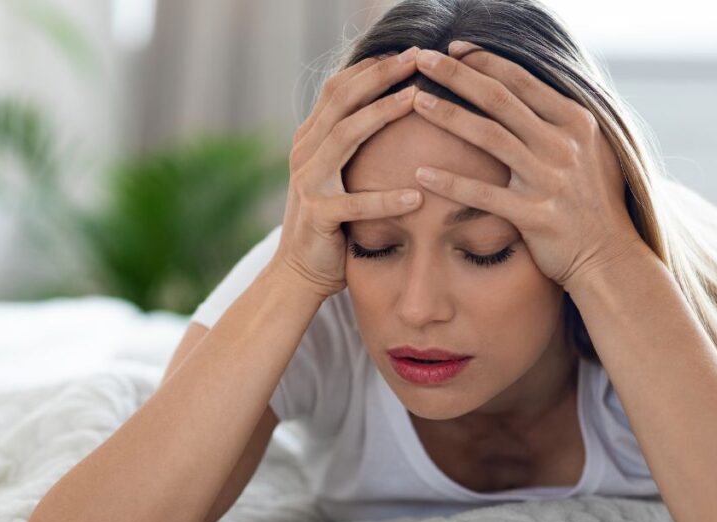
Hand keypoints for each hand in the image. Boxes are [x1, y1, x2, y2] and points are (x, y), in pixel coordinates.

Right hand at [273, 47, 424, 298]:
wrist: (297, 273)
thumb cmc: (332, 224)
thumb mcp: (338, 176)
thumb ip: (353, 145)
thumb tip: (393, 109)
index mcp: (311, 139)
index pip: (338, 88)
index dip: (371, 67)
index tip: (407, 52)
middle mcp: (305, 153)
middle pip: (342, 99)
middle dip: (380, 75)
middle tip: (416, 58)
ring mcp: (308, 182)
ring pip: (345, 135)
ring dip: (382, 113)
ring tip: (418, 99)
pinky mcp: (318, 216)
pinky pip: (355, 203)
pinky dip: (386, 199)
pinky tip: (417, 196)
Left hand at [409, 41, 648, 287]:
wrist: (610, 257)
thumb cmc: (594, 203)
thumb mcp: (592, 150)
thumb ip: (562, 121)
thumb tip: (530, 91)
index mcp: (576, 122)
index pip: (521, 80)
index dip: (484, 61)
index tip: (453, 49)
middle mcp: (563, 145)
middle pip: (500, 99)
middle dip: (457, 75)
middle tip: (421, 59)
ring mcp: (549, 179)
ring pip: (489, 137)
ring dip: (449, 115)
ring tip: (415, 102)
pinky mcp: (534, 215)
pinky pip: (483, 195)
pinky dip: (451, 183)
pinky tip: (420, 174)